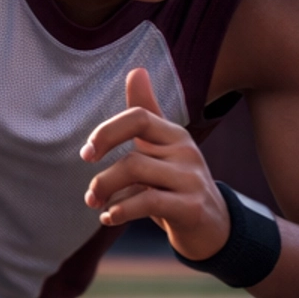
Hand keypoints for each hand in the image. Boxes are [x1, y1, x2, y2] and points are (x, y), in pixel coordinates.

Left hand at [81, 66, 231, 261]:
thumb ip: (146, 113)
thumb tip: (137, 71)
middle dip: (103, 179)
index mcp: (174, 135)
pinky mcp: (192, 207)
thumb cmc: (176, 184)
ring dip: (108, 194)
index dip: (107, 132)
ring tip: (98, 206)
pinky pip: (149, 202)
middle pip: (132, 156)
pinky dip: (121, 211)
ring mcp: (191, 179)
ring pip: (138, 176)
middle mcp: (186, 152)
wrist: (211, 226)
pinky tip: (110, 218)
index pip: (139, 117)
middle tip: (91, 196)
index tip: (87, 154)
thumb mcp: (160, 148)